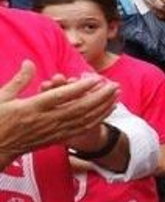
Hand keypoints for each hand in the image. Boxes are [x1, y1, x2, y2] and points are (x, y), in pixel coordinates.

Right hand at [0, 62, 119, 164]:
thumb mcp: (0, 98)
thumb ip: (19, 80)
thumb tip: (29, 62)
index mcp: (30, 108)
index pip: (60, 97)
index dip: (79, 88)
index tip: (95, 79)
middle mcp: (45, 121)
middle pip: (78, 109)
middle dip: (99, 97)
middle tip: (115, 85)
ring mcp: (52, 132)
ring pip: (83, 120)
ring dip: (102, 108)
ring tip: (116, 95)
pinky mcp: (56, 139)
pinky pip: (80, 130)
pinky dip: (96, 120)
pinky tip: (107, 112)